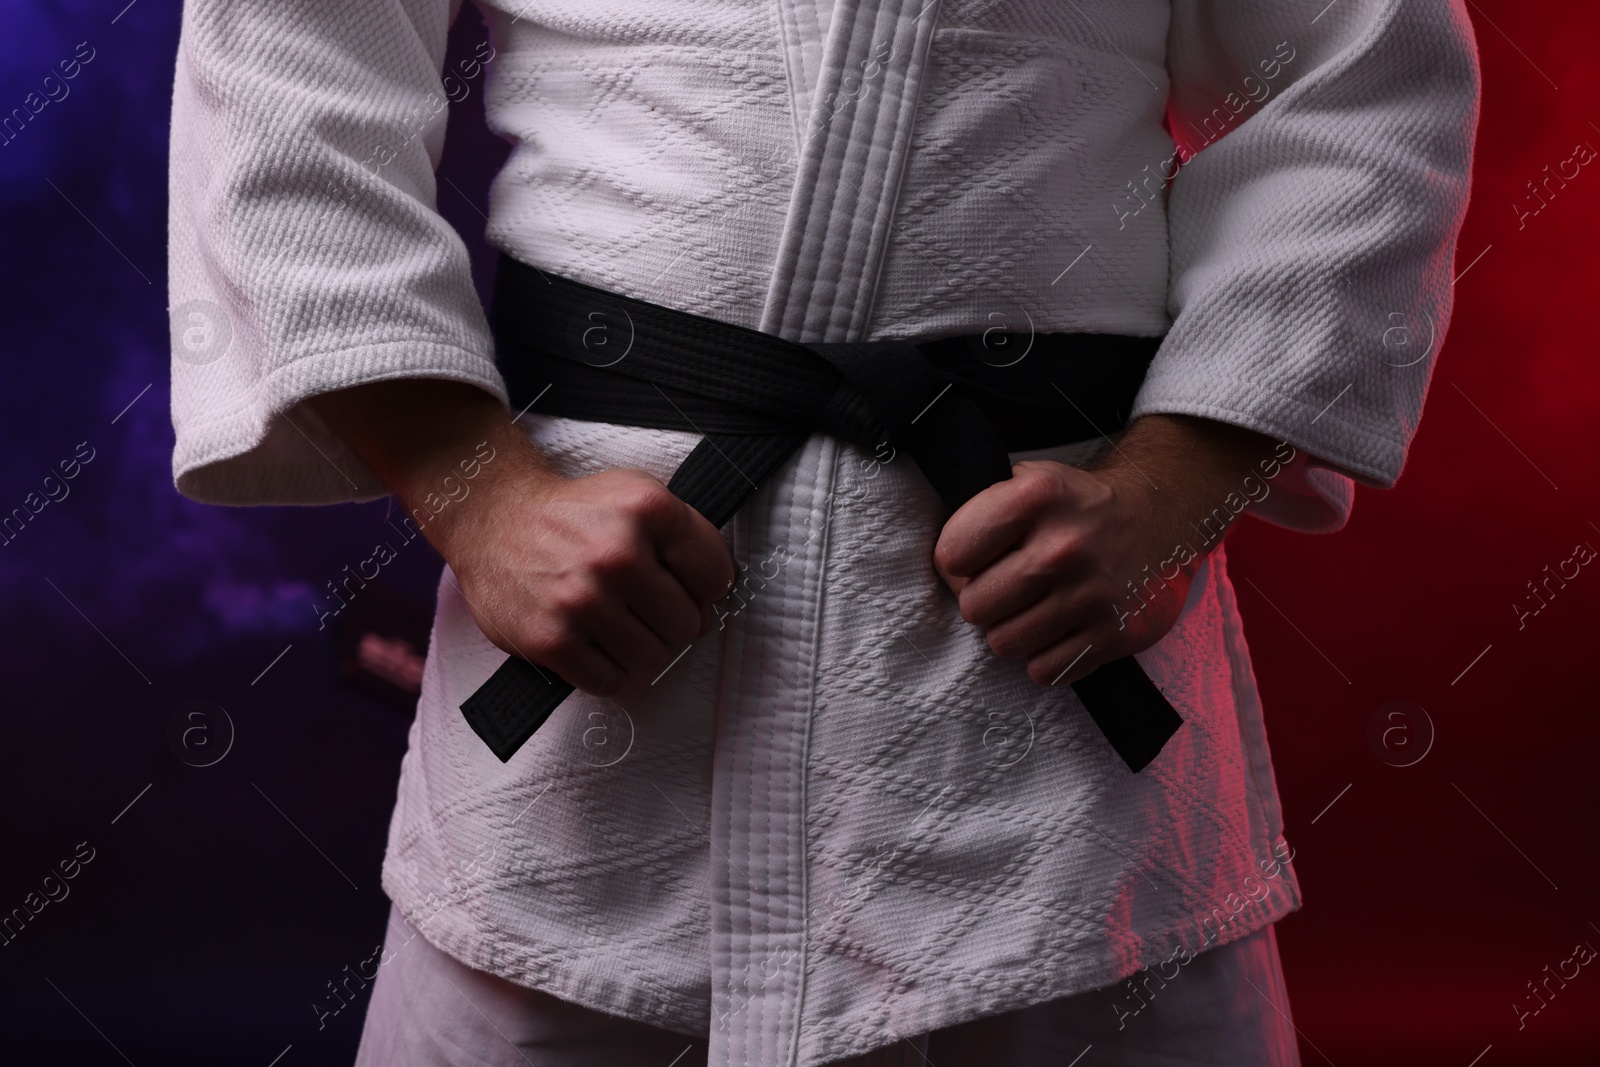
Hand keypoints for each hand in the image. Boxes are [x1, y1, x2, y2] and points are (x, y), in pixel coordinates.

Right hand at [441, 465, 735, 700]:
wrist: (493, 518)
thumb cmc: (572, 513)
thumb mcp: (636, 494)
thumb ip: (684, 539)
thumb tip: (708, 607)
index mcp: (647, 508)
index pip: (715, 576)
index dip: (704, 587)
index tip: (685, 587)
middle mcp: (617, 552)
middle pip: (686, 624)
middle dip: (672, 624)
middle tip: (647, 612)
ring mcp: (582, 599)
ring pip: (653, 659)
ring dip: (643, 652)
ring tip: (622, 630)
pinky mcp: (551, 639)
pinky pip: (611, 682)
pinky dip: (612, 674)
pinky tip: (600, 649)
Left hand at [931, 414, 1278, 686]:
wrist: (1163, 517)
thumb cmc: (1079, 505)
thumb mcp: (1032, 480)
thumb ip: (985, 511)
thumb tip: (943, 566)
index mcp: (1036, 498)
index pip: (952, 554)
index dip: (957, 561)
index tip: (976, 560)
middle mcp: (1064, 546)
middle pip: (974, 607)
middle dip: (983, 600)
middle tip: (1005, 589)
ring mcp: (1091, 594)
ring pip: (1004, 644)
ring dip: (1011, 631)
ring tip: (1032, 608)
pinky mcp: (1115, 634)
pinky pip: (1045, 670)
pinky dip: (1045, 657)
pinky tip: (1058, 629)